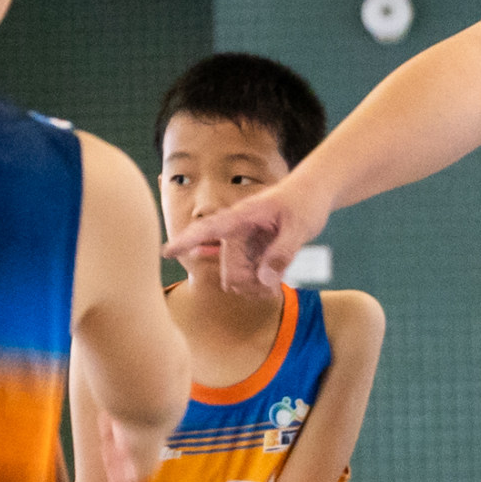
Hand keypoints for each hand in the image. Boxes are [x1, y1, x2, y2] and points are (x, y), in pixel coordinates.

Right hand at [166, 170, 332, 297]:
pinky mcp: (253, 253)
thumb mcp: (299, 227)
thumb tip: (263, 280)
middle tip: (272, 287)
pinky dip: (259, 286)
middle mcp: (238, 231)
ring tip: (276, 284)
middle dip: (247, 285)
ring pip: (236, 279)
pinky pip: (248, 279)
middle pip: (229, 270)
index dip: (186, 240)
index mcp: (242, 216)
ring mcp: (245, 244)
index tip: (166, 252)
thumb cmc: (305, 201)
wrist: (314, 192)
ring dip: (254, 288)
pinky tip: (274, 283)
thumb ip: (281, 253)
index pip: (208, 228)